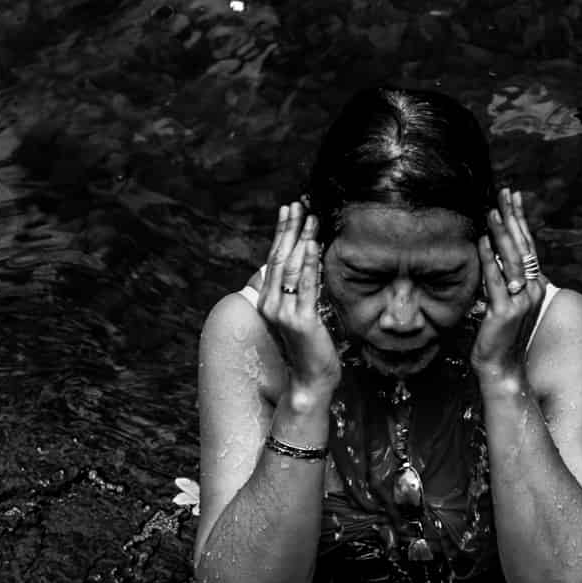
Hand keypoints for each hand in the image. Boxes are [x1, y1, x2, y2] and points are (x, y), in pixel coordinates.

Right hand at [257, 200, 340, 393]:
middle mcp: (270, 305)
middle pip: (279, 259)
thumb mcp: (297, 314)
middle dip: (289, 229)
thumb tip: (298, 264)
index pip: (273, 259)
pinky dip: (310, 263)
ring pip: (292, 269)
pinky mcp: (301, 321)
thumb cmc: (307, 346)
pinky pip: (306, 286)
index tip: (287, 210)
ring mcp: (284, 313)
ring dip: (302, 240)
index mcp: (267, 301)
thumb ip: (293, 290)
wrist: (310, 378)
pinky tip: (314, 244)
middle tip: (297, 205)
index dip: (281, 233)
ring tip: (311, 219)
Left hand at [470, 187, 546, 384]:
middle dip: (512, 218)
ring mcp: (520, 301)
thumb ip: (502, 280)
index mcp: (533, 285)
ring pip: (511, 260)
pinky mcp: (505, 312)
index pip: (527, 245)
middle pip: (522, 247)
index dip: (520, 220)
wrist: (504, 368)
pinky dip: (489, 259)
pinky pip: (495, 280)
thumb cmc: (500, 336)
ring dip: (501, 234)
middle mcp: (532, 290)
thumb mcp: (504, 302)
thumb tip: (493, 255)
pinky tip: (482, 241)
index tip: (513, 197)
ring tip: (492, 212)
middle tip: (504, 193)